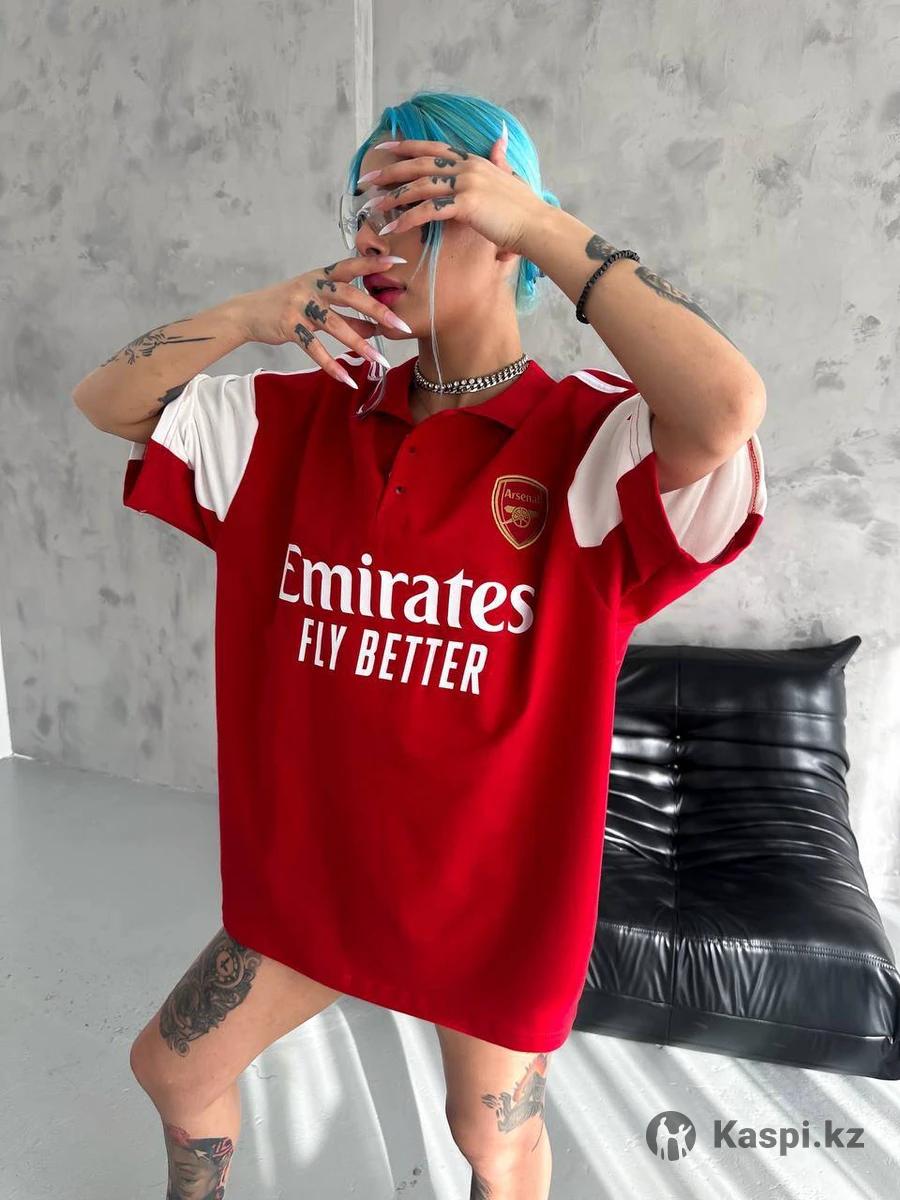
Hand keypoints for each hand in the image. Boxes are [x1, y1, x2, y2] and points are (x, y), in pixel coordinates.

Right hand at [233, 253, 408, 386]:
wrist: (248, 313)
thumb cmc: (287, 305)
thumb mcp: (316, 302)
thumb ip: (344, 312)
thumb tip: (374, 327)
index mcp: (320, 276)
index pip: (351, 266)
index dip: (373, 263)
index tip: (398, 261)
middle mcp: (312, 287)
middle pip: (350, 296)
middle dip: (378, 311)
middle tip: (401, 325)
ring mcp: (299, 306)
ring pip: (335, 325)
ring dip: (359, 344)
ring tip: (379, 360)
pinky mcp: (289, 326)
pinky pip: (314, 348)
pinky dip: (331, 365)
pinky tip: (347, 378)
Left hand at [357, 128, 546, 254]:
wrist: (536, 225)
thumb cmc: (523, 209)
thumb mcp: (509, 177)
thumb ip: (499, 159)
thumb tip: (500, 139)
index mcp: (472, 160)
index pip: (432, 147)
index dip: (406, 146)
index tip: (384, 147)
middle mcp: (466, 167)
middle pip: (419, 163)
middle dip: (390, 171)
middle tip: (367, 180)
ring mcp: (466, 184)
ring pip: (420, 186)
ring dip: (393, 198)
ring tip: (372, 209)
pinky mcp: (465, 204)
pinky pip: (428, 210)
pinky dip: (407, 219)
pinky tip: (392, 229)